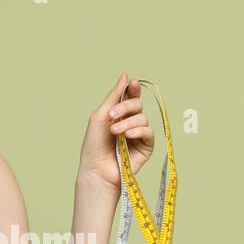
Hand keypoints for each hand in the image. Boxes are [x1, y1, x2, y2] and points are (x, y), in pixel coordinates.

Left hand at [78, 72, 154, 191]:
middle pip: (138, 104)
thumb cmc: (94, 144)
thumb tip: (125, 75)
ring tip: (115, 132)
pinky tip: (128, 136)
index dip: (133, 88)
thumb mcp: (101, 116)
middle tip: (112, 116)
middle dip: (126, 107)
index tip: (132, 83)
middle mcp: (131, 122)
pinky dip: (138, 131)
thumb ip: (114, 96)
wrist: (96, 168)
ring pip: (142, 118)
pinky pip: (149, 132)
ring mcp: (139, 135)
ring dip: (128, 123)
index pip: (130, 96)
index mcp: (119, 114)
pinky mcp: (146, 147)